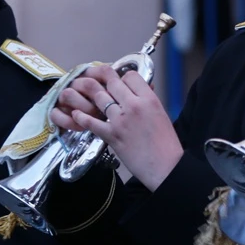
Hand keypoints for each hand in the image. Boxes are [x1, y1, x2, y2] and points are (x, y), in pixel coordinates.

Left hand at [49, 66, 181, 191]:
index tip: (122, 83)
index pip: (131, 76)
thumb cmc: (166, 144)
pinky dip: (82, 117)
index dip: (124, 78)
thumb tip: (139, 92)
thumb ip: (148, 101)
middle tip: (104, 85)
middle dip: (107, 82)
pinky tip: (77, 114)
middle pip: (112, 82)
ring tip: (90, 97)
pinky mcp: (111, 135)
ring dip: (94, 97)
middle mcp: (134, 106)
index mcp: (149, 100)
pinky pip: (90, 121)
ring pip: (100, 98)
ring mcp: (121, 120)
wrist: (165, 167)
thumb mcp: (161, 115)